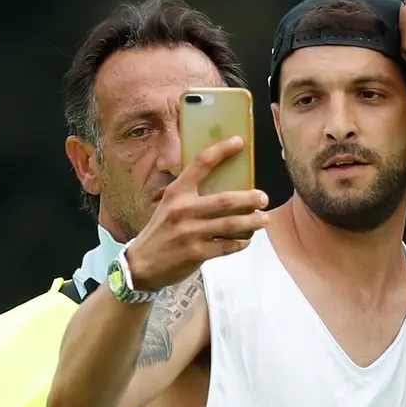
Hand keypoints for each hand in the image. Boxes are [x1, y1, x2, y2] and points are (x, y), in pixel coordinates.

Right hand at [126, 136, 269, 290]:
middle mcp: (183, 209)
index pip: (200, 164)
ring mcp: (190, 232)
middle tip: (264, 198)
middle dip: (249, 198)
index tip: (238, 142)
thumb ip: (191, 196)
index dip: (221, 151)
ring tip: (264, 220)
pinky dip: (240, 243)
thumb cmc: (161, 231)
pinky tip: (246, 240)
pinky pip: (227, 246)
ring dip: (252, 222)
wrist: (141, 264)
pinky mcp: (196, 253)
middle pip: (225, 200)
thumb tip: (225, 187)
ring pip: (231, 224)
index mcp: (176, 192)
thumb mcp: (169, 206)